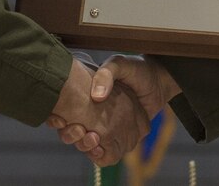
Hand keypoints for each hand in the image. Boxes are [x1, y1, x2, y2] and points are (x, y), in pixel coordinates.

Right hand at [50, 55, 180, 151]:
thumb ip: (107, 74)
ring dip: (82, 145)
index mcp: (87, 94)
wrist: (159, 80)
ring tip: (92, 138)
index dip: (59, 118)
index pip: (63, 111)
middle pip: (70, 130)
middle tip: (79, 129)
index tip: (60, 119)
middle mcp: (92, 111)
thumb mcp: (120, 64)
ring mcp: (105, 125)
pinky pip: (103, 152)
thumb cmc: (138, 70)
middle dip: (70, 134)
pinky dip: (99, 154)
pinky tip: (100, 148)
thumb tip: (96, 96)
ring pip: (84, 143)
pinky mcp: (117, 136)